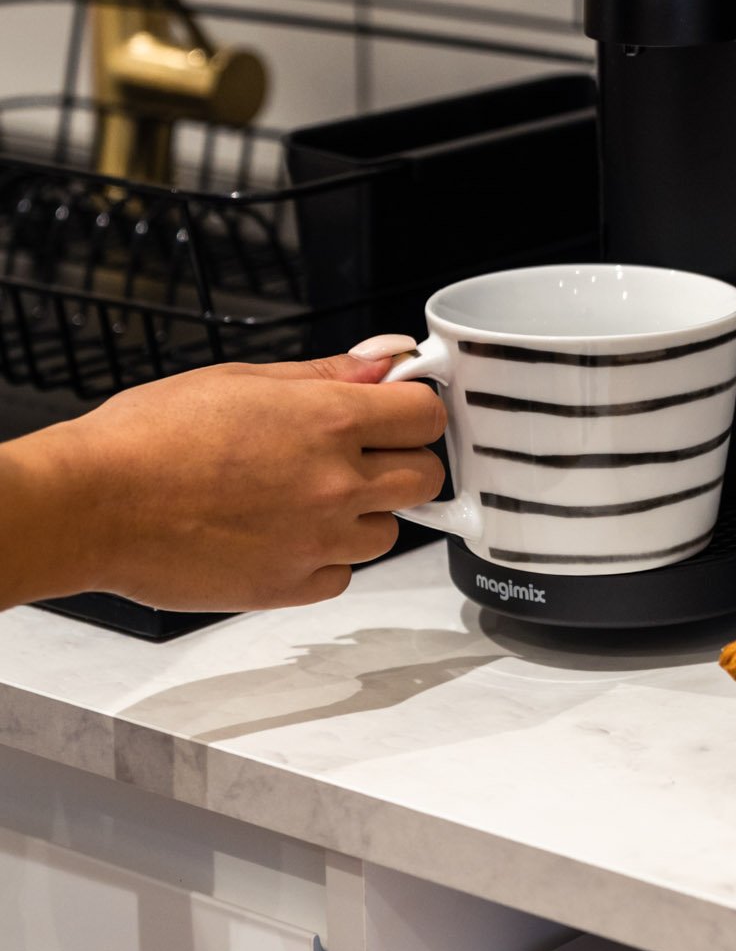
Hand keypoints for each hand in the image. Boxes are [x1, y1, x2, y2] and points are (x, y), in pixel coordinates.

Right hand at [0, 350, 444, 611]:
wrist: (93, 504)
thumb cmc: (150, 437)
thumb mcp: (244, 378)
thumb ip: (326, 375)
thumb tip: (383, 361)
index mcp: (329, 421)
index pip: (426, 416)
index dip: (414, 409)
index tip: (398, 410)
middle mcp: (335, 484)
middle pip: (425, 477)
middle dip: (401, 460)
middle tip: (362, 453)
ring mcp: (315, 542)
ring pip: (387, 532)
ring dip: (364, 513)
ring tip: (307, 496)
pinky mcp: (287, 589)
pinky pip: (342, 576)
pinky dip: (325, 558)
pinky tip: (286, 534)